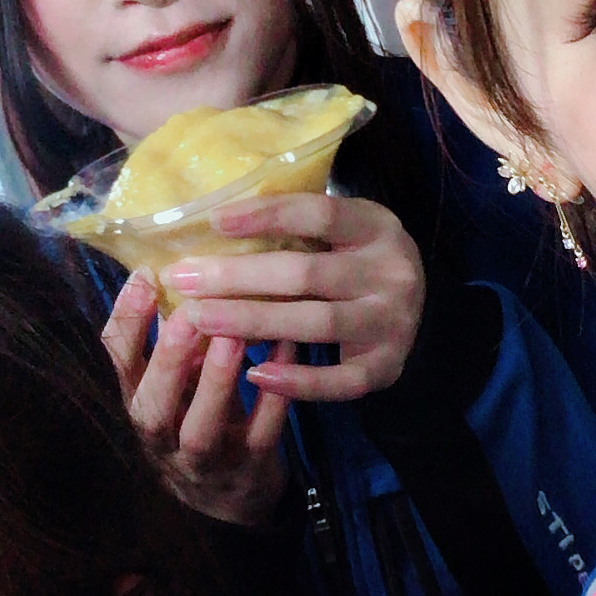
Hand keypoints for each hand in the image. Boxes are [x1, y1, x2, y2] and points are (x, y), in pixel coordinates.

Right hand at [100, 271, 290, 524]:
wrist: (231, 502)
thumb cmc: (198, 420)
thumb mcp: (174, 386)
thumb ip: (172, 341)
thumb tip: (181, 269)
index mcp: (140, 404)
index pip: (119, 364)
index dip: (128, 322)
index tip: (146, 276)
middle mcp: (162, 438)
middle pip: (152, 406)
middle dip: (167, 360)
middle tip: (189, 314)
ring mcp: (206, 461)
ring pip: (202, 429)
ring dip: (216, 383)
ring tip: (234, 336)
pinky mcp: (250, 470)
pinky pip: (262, 434)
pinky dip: (274, 397)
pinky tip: (288, 350)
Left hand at [161, 193, 426, 401]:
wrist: (412, 306)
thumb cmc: (353, 259)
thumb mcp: (340, 231)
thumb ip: (295, 226)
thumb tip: (212, 221)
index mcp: (376, 226)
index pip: (319, 214)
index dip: (267, 215)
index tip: (214, 221)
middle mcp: (391, 272)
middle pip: (306, 274)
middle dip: (238, 277)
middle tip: (184, 279)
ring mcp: (393, 322)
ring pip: (316, 324)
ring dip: (252, 321)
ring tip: (200, 319)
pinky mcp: (388, 366)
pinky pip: (340, 381)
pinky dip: (297, 381)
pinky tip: (254, 373)